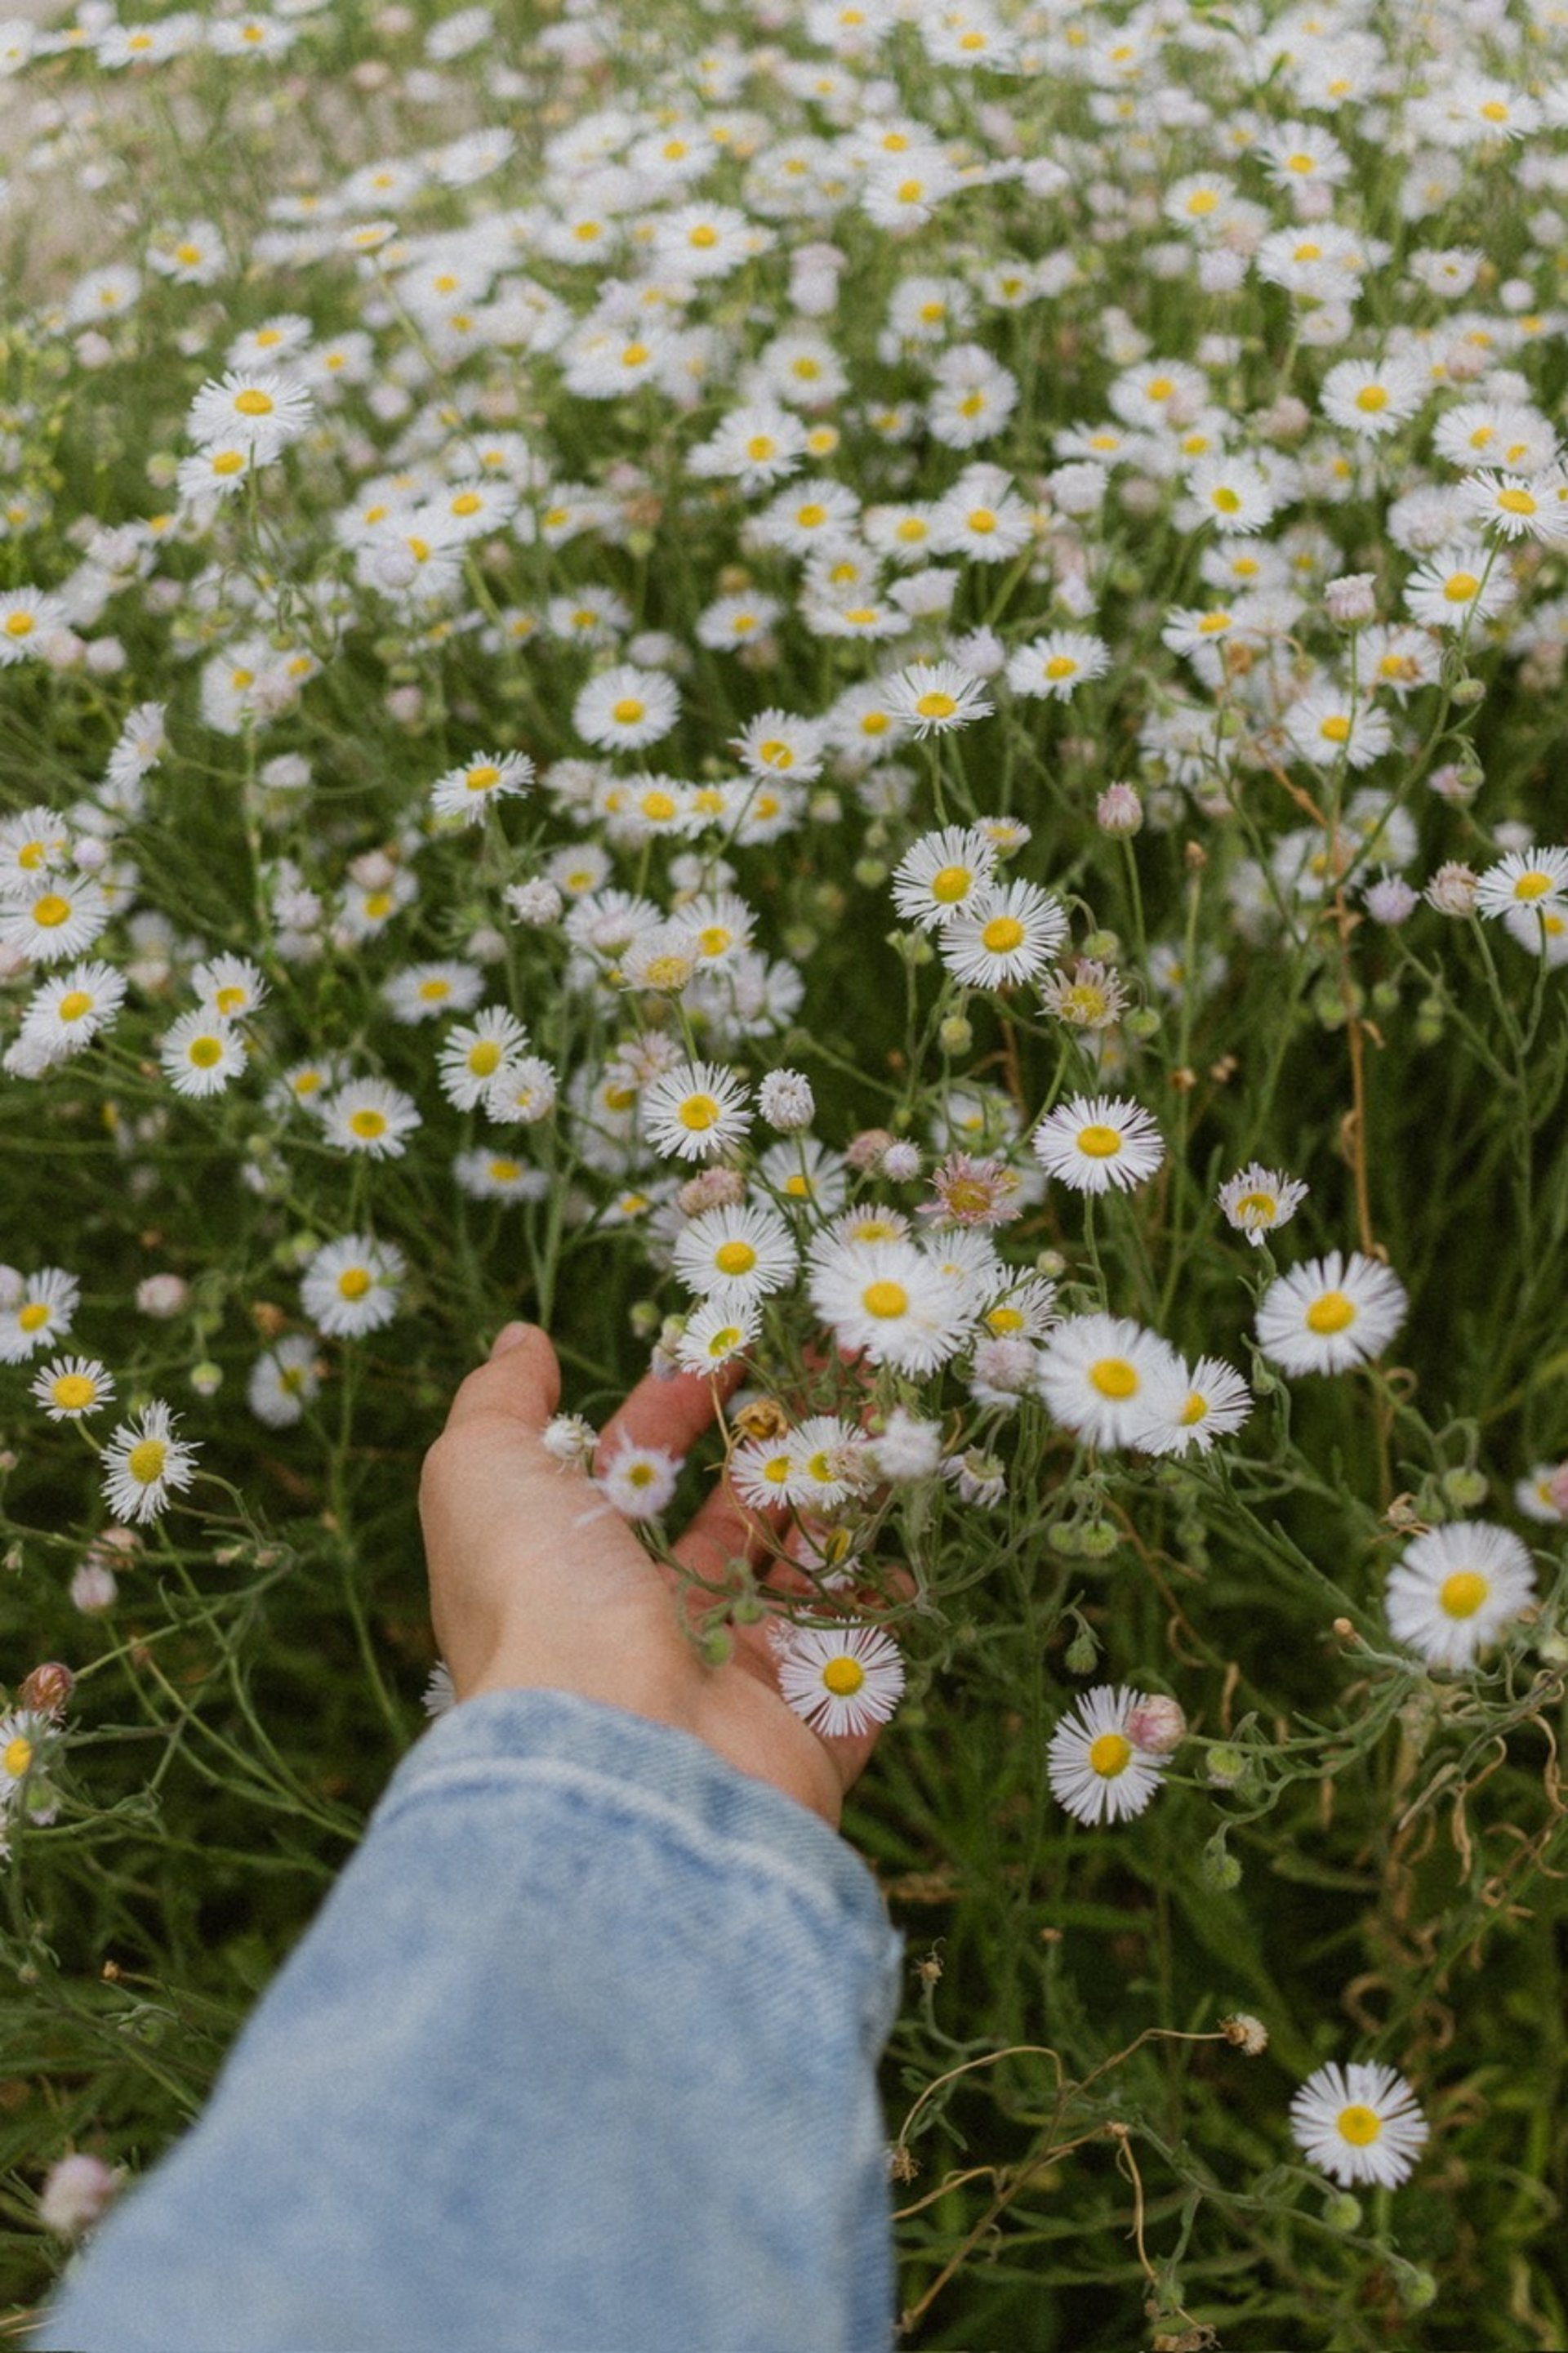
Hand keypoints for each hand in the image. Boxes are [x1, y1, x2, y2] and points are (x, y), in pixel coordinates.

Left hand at [418, 1323, 890, 1826]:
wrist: (616, 1755)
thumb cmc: (539, 1601)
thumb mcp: (481, 1474)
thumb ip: (498, 1403)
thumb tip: (518, 1341)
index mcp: (575, 1571)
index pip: (635, 1471)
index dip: (676, 1404)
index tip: (729, 1347)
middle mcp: (651, 1628)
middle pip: (728, 1517)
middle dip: (778, 1438)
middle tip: (832, 1365)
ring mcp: (731, 1682)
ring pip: (800, 1574)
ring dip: (839, 1493)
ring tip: (885, 1415)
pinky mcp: (805, 1728)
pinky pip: (856, 1657)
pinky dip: (880, 1600)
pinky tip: (904, 1534)